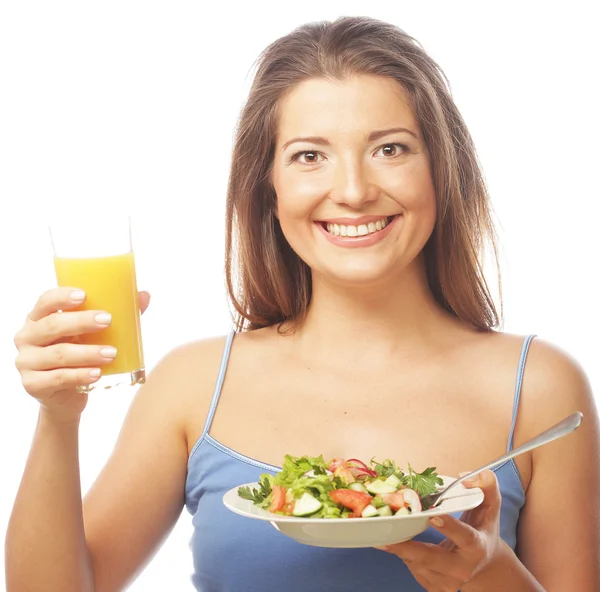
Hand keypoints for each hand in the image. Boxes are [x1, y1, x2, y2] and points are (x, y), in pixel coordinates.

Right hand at [14, 287, 150, 420]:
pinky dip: (80, 375)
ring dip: (87, 352)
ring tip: (112, 353)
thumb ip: (115, 314)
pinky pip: (58, 378)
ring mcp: (27, 361)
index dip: (62, 297)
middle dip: (81, 321)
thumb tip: (145, 295)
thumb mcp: (92, 334)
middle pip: (52, 325)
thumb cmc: (79, 354)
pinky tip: (97, 373)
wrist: (67, 396)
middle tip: (108, 320)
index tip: (84, 295)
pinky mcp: (33, 384)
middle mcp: (27, 337)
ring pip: (58, 354)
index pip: (45, 301)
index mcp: (39, 318)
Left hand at [377, 470, 502, 591]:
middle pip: (432, 559)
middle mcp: (463, 568)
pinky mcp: (436, 589)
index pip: (465, 537)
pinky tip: (405, 542)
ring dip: (402, 547)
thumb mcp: (490, 505)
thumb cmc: (483, 528)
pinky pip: (413, 570)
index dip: (449, 527)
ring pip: (417, 564)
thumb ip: (486, 484)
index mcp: (477, 546)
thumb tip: (465, 476)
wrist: (485, 563)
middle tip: (385, 537)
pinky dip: (404, 555)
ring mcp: (449, 583)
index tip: (433, 515)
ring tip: (392, 529)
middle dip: (408, 548)